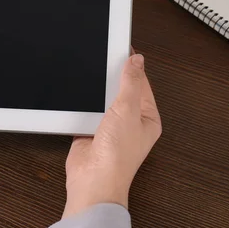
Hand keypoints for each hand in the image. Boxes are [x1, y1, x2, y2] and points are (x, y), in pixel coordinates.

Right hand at [62, 51, 161, 218]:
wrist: (93, 180)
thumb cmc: (117, 156)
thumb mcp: (128, 110)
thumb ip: (131, 83)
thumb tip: (137, 60)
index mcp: (148, 117)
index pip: (142, 83)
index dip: (133, 65)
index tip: (123, 48)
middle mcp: (131, 123)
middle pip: (122, 90)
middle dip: (113, 77)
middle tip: (105, 58)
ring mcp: (110, 128)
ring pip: (104, 100)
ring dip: (97, 92)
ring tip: (92, 75)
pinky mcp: (91, 131)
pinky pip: (88, 111)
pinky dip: (83, 104)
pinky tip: (80, 97)